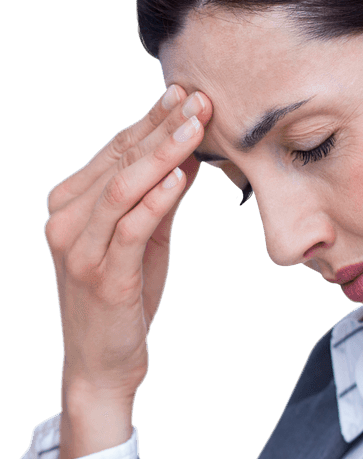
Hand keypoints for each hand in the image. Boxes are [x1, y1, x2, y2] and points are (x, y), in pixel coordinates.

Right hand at [44, 85, 211, 458]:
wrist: (102, 365)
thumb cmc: (124, 301)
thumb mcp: (145, 243)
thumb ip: (160, 201)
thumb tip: (189, 157)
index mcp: (70, 206)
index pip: (115, 151)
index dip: (151, 120)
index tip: (185, 94)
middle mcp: (67, 221)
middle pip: (120, 161)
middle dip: (162, 127)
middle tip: (199, 99)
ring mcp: (80, 249)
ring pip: (124, 187)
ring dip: (163, 153)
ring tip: (196, 128)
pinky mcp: (103, 276)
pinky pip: (131, 228)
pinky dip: (158, 199)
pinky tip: (184, 176)